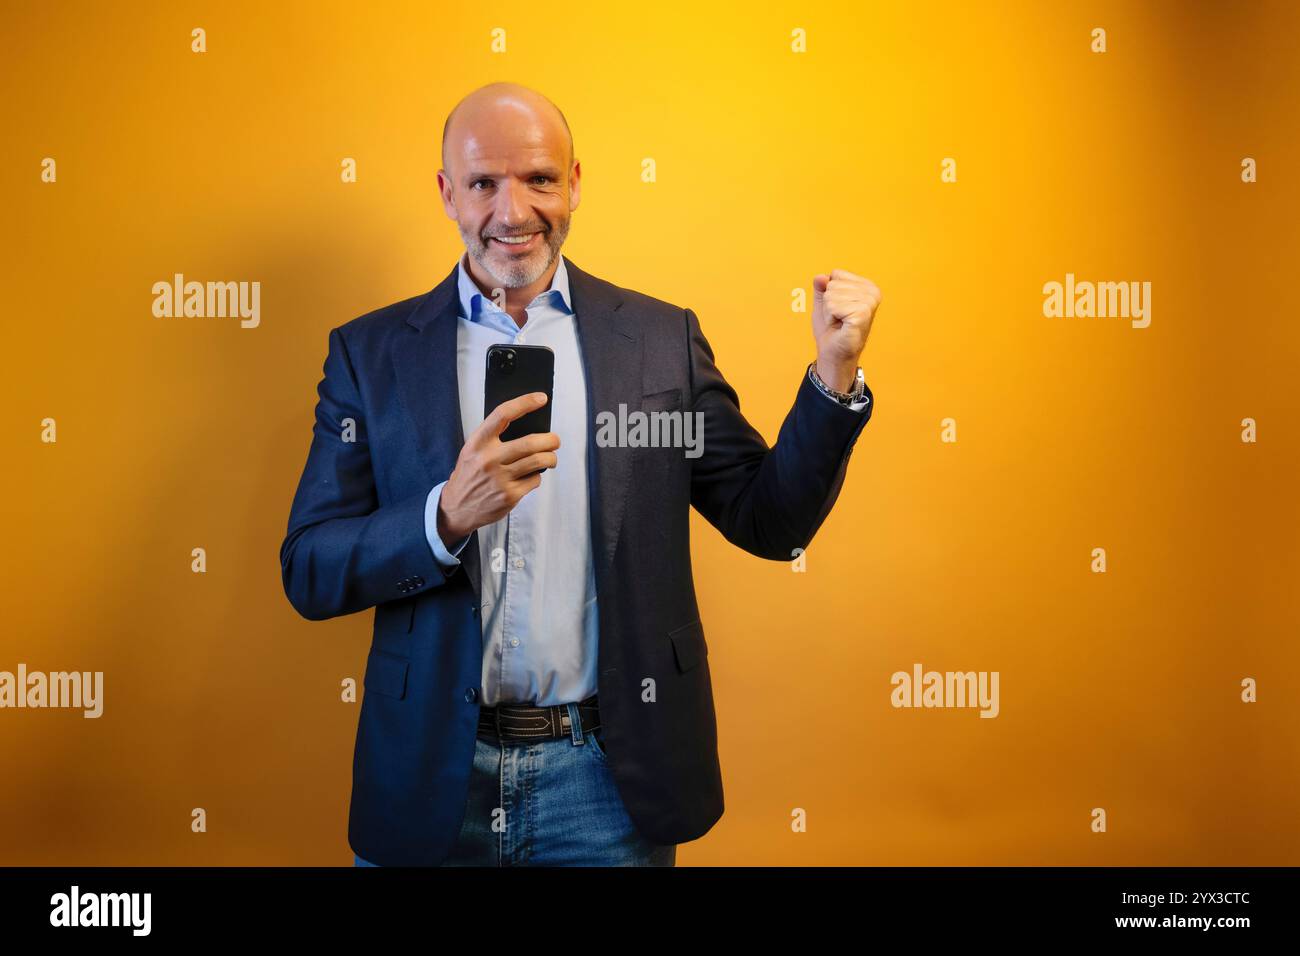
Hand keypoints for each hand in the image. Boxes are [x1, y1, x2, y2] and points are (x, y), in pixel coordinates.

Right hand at [436, 392, 559, 541]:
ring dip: (551, 458)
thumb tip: (528, 425)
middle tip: (555, 440)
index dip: (525, 402)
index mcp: (478, 442)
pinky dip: (536, 477)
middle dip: (551, 440)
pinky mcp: (509, 495)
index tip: (541, 399)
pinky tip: (528, 477)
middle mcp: (489, 459)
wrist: (456, 507)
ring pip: (539, 461)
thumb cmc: (469, 475)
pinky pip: (535, 480)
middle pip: (531, 443)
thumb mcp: (473, 449)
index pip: (504, 414)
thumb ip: (493, 437)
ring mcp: (500, 478)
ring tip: (550, 457)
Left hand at [811, 269, 881, 391]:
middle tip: (838, 318)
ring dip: (829, 311)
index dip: (829, 292)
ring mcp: (869, 303)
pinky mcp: (863, 313)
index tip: (837, 308)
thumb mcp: (823, 302)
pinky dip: (831, 318)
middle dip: (829, 302)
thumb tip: (819, 277)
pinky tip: (840, 326)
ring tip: (839, 322)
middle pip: (833, 284)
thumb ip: (822, 287)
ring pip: (831, 294)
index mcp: (867, 286)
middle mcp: (872, 292)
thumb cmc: (831, 329)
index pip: (836, 274)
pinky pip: (834, 306)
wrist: (833, 352)